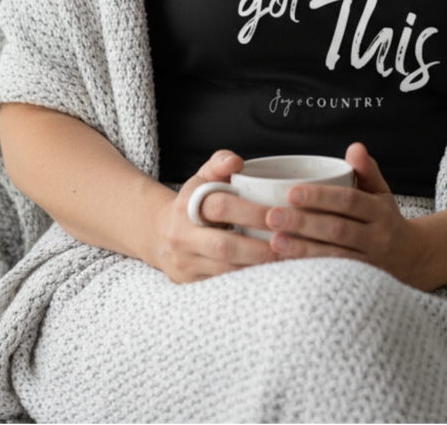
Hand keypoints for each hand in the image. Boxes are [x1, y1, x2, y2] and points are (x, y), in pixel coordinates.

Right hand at [150, 150, 276, 283]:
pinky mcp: (190, 282)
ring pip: (225, 270)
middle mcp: (182, 236)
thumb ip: (219, 164)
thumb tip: (236, 162)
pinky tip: (268, 272)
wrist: (159, 235)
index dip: (251, 211)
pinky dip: (247, 277)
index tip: (277, 213)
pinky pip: (222, 283)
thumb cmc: (192, 202)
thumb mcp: (201, 178)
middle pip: (224, 245)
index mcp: (186, 205)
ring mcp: (185, 263)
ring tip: (285, 259)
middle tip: (287, 243)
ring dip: (257, 265)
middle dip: (259, 247)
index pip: (220, 206)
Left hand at [265, 142, 430, 287]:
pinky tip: (285, 265)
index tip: (291, 192)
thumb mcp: (381, 192)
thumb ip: (366, 170)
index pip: (349, 201)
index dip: (321, 197)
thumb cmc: (385, 219)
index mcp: (380, 213)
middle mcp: (377, 239)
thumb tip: (354, 147)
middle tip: (273, 215)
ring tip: (274, 241)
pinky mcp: (359, 285)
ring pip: (334, 258)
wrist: (412, 260)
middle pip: (338, 230)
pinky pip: (332, 279)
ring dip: (302, 250)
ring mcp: (369, 265)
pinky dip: (308, 272)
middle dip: (304, 223)